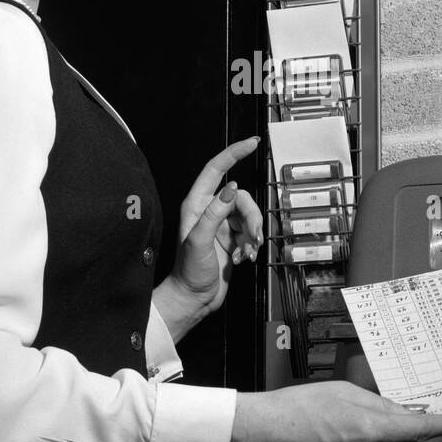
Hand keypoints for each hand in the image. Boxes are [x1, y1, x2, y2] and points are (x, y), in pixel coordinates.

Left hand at [156, 137, 264, 340]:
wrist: (194, 299)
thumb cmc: (189, 272)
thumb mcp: (200, 241)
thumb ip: (215, 212)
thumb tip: (231, 188)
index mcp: (196, 205)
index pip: (216, 169)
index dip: (234, 153)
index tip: (252, 143)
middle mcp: (209, 211)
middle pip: (241, 198)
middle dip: (251, 217)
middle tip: (252, 238)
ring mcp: (221, 225)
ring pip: (249, 215)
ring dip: (252, 234)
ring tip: (246, 252)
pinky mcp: (232, 238)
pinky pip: (250, 232)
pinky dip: (251, 245)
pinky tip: (243, 257)